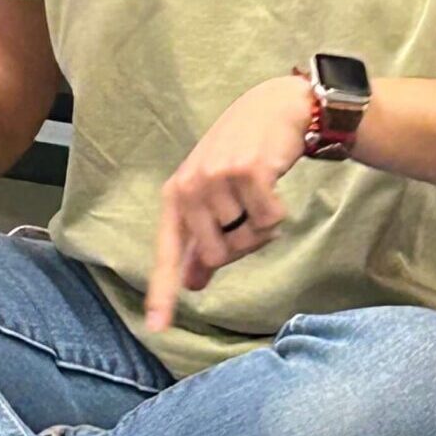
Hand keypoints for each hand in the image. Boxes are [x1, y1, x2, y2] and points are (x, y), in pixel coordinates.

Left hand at [145, 75, 311, 333]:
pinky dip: (278, 212)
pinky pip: (270, 221)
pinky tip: (273, 184)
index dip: (162, 292)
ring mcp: (216, 178)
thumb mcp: (212, 194)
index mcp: (175, 197)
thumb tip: (191, 283)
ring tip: (259, 190)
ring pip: (248, 238)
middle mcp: (189, 188)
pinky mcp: (247, 172)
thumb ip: (200, 240)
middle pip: (219, 254)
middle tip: (247, 208)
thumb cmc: (241, 154)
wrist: (275, 109)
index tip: (157, 327)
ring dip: (263, 224)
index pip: (166, 252)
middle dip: (241, 243)